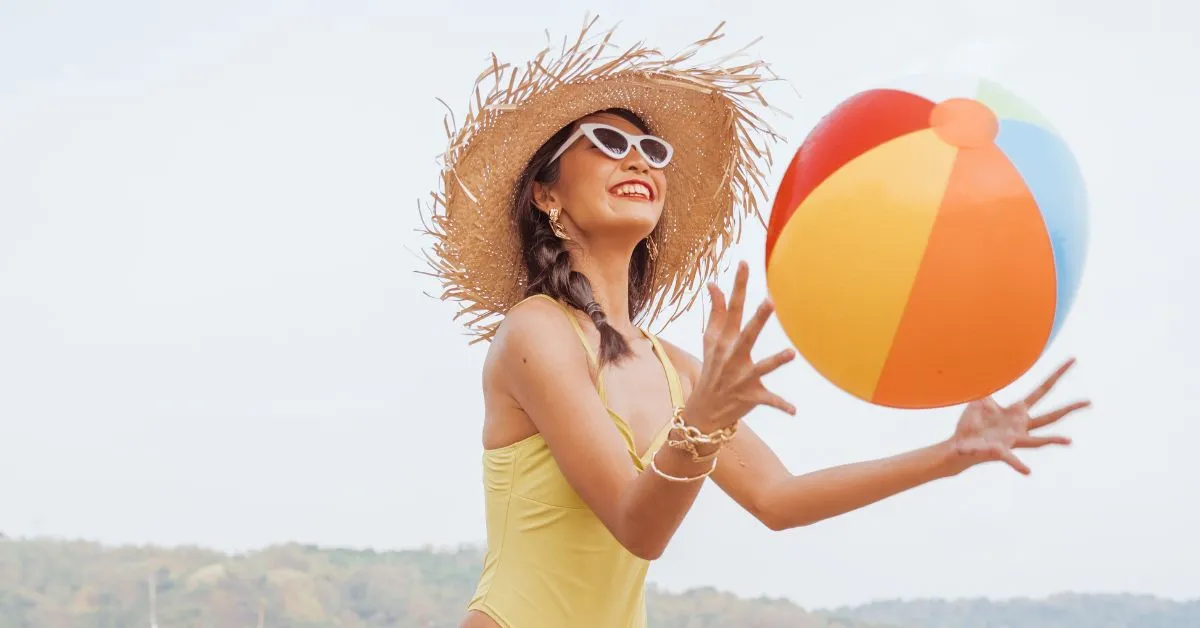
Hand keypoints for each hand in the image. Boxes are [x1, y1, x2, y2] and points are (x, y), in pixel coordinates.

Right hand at [683, 261, 796, 432]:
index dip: (739, 286)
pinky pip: (768, 401)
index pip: (732, 308)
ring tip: (791, 353)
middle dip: (758, 319)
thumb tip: (713, 284)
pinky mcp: (751, 397)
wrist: (704, 410)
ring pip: (761, 368)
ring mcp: (742, 378)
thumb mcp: (710, 340)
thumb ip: (715, 312)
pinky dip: (780, 405)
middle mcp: (733, 356)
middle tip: (770, 301)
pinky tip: (794, 410)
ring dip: (775, 361)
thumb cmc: (712, 368)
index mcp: (725, 340)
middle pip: (748, 334)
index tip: (744, 264)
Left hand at [949, 358, 1090, 474]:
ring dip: (1053, 441)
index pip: (1042, 390)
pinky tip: (1028, 471)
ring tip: (1069, 441)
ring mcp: (1013, 440)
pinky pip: (1011, 459)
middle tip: (1089, 402)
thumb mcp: (981, 400)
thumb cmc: (972, 424)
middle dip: (1070, 408)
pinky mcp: (1001, 452)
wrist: (960, 446)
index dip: (1057, 375)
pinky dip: (1019, 465)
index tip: (1072, 360)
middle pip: (1051, 415)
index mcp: (1018, 411)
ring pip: (1038, 441)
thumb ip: (989, 385)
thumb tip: (991, 368)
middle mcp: (1021, 427)